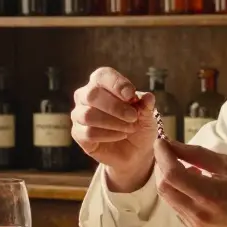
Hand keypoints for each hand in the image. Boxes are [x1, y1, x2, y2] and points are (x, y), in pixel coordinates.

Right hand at [71, 67, 157, 191]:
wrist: (135, 151)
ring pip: (88, 115)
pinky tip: (120, 136)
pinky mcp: (78, 134)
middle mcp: (86, 96)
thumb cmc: (138, 125)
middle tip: (133, 116)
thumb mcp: (147, 115)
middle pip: (92, 95)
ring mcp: (79, 115)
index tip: (131, 95)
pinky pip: (88, 133)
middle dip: (115, 106)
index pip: (102, 76)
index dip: (116, 84)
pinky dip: (107, 135)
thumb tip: (149, 98)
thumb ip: (146, 105)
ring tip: (129, 128)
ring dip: (112, 122)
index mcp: (101, 83)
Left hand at [153, 138, 226, 226]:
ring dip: (170, 180)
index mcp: (208, 195)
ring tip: (186, 167)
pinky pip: (177, 209)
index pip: (172, 173)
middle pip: (164, 187)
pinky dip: (178, 193)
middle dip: (162, 167)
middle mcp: (197, 213)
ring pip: (169, 199)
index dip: (162, 155)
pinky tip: (193, 185)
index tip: (161, 142)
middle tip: (170, 153)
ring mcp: (195, 225)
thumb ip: (199, 155)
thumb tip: (174, 145)